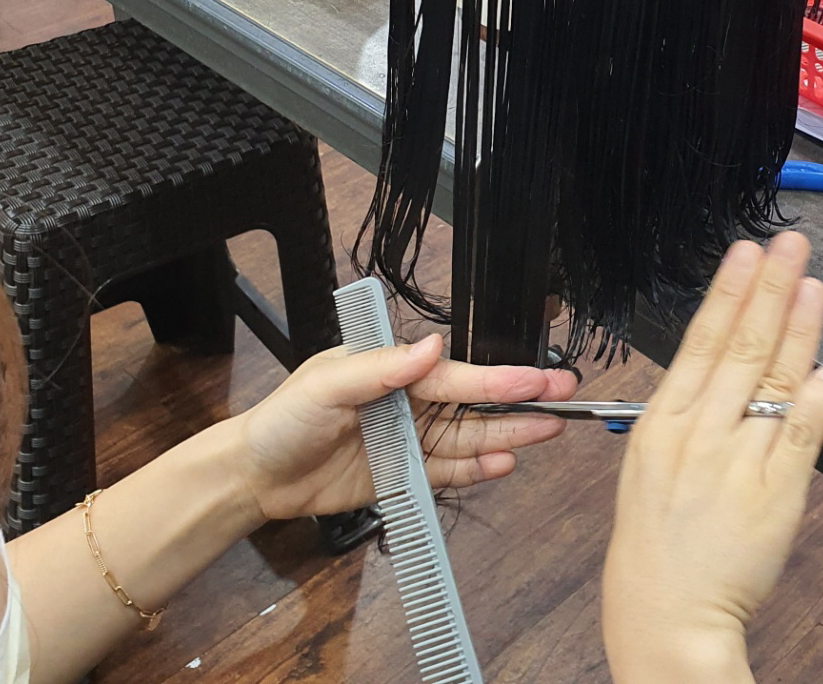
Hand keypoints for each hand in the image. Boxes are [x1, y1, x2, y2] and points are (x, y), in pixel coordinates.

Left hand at [235, 332, 576, 520]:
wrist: (257, 476)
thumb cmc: (285, 419)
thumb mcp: (327, 385)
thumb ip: (380, 368)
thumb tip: (428, 346)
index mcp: (393, 369)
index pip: (454, 376)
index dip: (495, 380)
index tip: (533, 379)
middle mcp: (408, 402)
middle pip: (474, 404)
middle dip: (520, 400)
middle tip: (565, 395)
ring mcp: (409, 440)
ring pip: (470, 437)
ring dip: (509, 433)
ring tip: (550, 430)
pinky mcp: (404, 476)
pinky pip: (449, 472)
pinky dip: (478, 468)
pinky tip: (506, 461)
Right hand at [602, 234, 822, 683]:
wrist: (665, 612)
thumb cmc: (655, 537)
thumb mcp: (650, 457)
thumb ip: (690, 409)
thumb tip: (727, 360)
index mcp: (663, 420)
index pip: (700, 339)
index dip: (728, 292)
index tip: (747, 253)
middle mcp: (700, 433)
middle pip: (741, 347)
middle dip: (769, 290)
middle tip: (789, 246)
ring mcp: (738, 463)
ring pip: (774, 383)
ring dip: (798, 330)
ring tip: (814, 287)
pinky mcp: (775, 497)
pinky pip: (800, 439)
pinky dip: (816, 402)